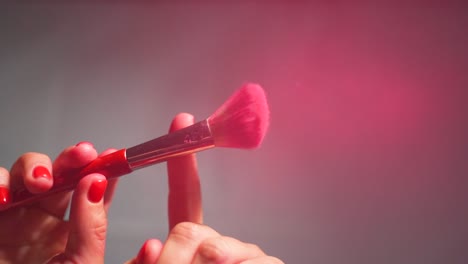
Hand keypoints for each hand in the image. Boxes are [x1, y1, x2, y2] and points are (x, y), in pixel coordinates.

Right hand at [0, 143, 118, 262]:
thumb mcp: (81, 263)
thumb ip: (92, 227)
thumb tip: (97, 184)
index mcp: (73, 234)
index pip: (92, 194)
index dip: (103, 172)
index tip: (113, 156)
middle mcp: (45, 222)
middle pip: (62, 174)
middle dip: (73, 158)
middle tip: (84, 154)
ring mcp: (16, 218)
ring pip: (28, 172)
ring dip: (35, 167)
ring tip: (41, 183)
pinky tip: (4, 198)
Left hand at [127, 113, 283, 263]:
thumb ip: (152, 260)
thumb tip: (153, 244)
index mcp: (192, 245)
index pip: (185, 198)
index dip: (180, 162)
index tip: (181, 121)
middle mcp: (220, 245)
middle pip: (192, 230)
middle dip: (178, 254)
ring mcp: (247, 254)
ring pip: (214, 249)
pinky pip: (251, 262)